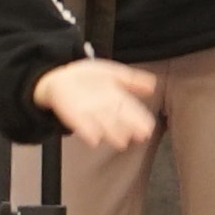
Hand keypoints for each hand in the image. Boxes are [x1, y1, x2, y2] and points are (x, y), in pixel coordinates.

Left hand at [32, 58, 160, 153]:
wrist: (61, 78)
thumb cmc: (88, 78)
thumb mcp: (113, 73)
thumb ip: (132, 79)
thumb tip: (152, 84)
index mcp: (116, 99)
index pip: (131, 109)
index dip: (140, 118)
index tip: (148, 126)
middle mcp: (105, 109)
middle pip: (120, 119)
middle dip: (129, 128)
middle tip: (140, 136)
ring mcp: (90, 114)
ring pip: (104, 126)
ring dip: (112, 134)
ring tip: (121, 142)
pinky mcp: (74, 117)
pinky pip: (82, 126)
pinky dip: (88, 132)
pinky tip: (94, 139)